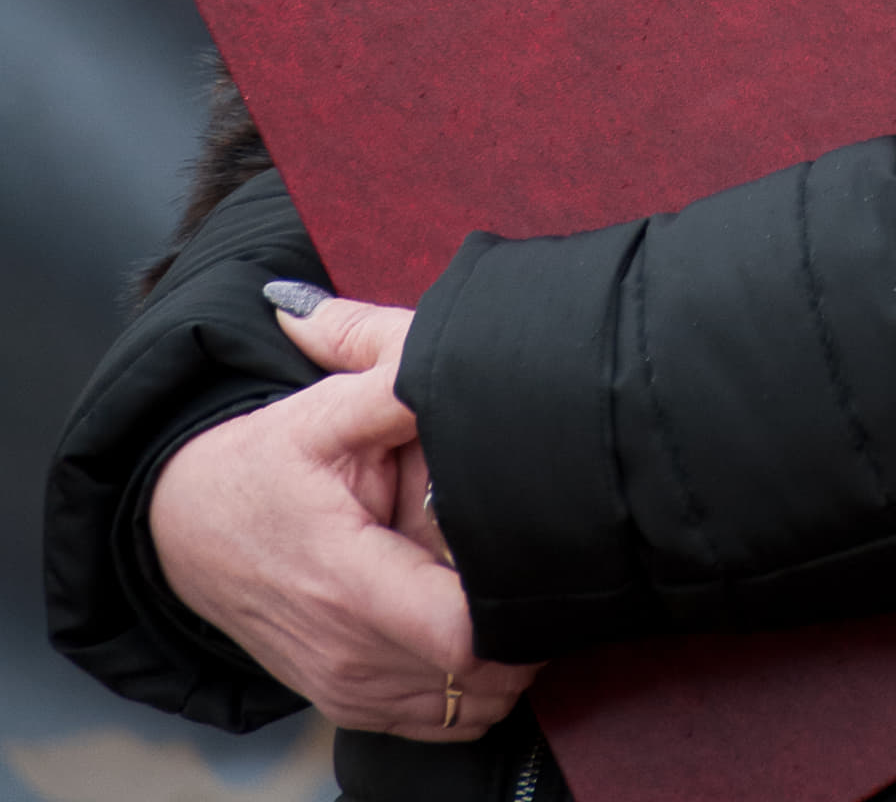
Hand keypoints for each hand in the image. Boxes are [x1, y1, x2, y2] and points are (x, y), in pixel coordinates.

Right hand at [149, 290, 540, 739]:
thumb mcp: (324, 409)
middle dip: (516, 614)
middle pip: (484, 670)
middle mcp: (350, 654)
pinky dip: (475, 682)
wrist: (187, 528)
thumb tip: (446, 352)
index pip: (462, 634)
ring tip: (483, 579)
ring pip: (474, 702)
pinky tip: (465, 617)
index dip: (513, 597)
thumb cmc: (261, 468)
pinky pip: (448, 720)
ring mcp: (353, 690)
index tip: (530, 549)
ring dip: (500, 651)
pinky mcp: (355, 706)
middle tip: (513, 551)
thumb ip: (393, 376)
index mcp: (347, 582)